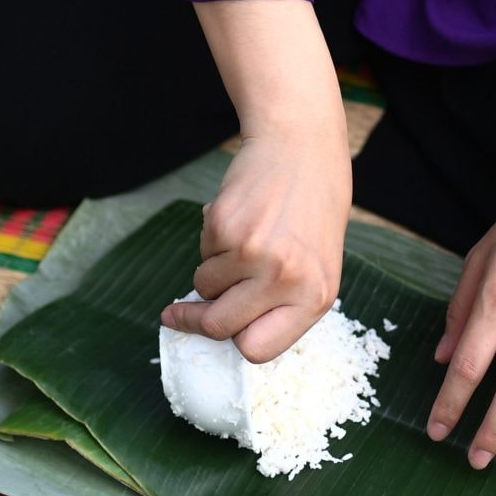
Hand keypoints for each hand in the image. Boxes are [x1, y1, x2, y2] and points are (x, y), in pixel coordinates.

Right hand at [162, 127, 348, 361]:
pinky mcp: (225, 226)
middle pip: (219, 325)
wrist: (301, 147)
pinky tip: (239, 219)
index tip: (217, 334)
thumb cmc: (312, 208)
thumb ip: (281, 302)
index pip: (258, 349)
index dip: (234, 341)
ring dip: (211, 272)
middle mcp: (285, 280)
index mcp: (314, 297)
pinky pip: (202, 252)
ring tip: (240, 243)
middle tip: (178, 314)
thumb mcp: (316, 265)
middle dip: (195, 320)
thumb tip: (224, 328)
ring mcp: (252, 253)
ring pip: (204, 287)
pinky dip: (212, 241)